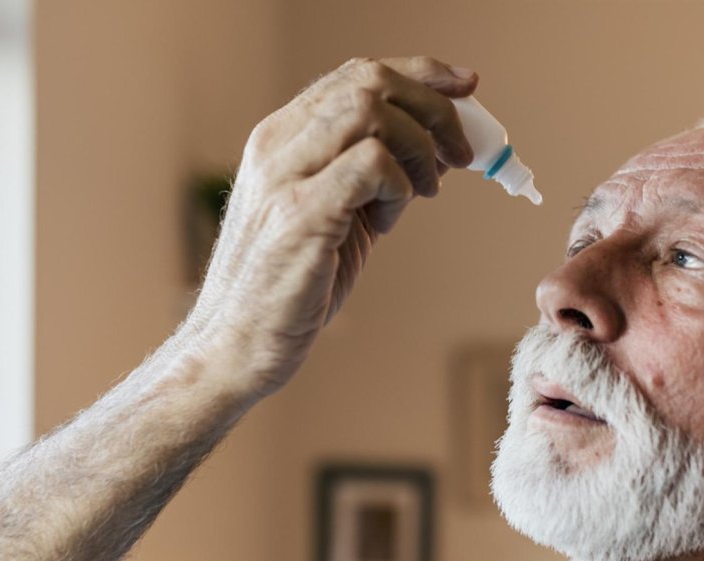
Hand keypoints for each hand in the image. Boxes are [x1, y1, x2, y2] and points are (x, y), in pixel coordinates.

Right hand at [183, 56, 476, 403]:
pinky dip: (399, 186)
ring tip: (423, 194)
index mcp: (283, 136)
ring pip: (370, 110)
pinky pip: (370, 164)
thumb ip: (380, 175)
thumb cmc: (291, 286)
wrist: (235, 345)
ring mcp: (284, 175)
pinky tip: (387, 224)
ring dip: (417, 148)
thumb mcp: (342, 214)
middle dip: (433, 108)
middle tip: (462, 153)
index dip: (422, 73)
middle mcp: (278, 143)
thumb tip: (444, 147)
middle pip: (370, 80)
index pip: (358, 72)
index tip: (468, 86)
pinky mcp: (299, 214)